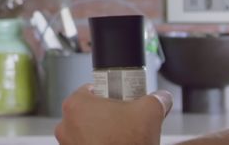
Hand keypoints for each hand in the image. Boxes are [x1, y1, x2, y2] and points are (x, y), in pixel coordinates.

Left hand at [55, 87, 172, 144]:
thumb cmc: (127, 143)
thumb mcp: (150, 113)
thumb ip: (157, 99)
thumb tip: (162, 98)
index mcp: (76, 104)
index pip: (92, 89)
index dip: (110, 94)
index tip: (122, 101)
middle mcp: (66, 125)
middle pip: (88, 112)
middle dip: (106, 116)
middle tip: (125, 122)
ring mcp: (67, 144)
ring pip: (85, 132)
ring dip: (101, 134)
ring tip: (121, 139)